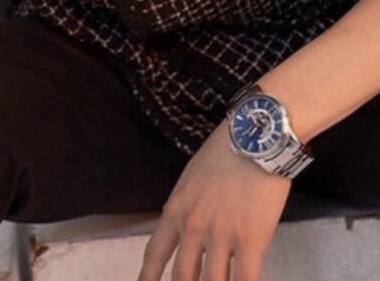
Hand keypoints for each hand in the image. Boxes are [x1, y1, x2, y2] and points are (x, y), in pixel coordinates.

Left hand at [136, 120, 290, 280]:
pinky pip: (245, 280)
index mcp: (176, 209)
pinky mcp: (250, 241)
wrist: (255, 137)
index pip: (155, 253)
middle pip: (182, 277)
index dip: (147, 279)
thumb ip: (187, 206)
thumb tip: (186, 230)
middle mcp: (193, 227)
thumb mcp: (192, 177)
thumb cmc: (226, 151)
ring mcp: (221, 236)